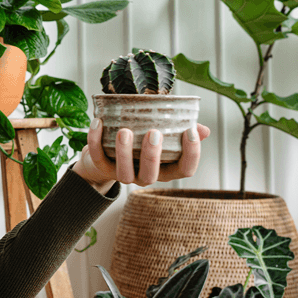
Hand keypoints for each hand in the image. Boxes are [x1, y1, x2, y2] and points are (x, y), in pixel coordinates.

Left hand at [72, 119, 211, 192]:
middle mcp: (145, 176)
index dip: (191, 154)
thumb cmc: (141, 141)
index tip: (190, 132)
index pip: (184, 170)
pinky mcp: (101, 167)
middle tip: (154, 133)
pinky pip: (97, 157)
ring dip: (124, 152)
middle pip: (151, 175)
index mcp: (164, 168)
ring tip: (125, 131)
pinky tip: (98, 122)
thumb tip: (202, 129)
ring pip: (124, 173)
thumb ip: (180, 131)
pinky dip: (95, 140)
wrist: (106, 152)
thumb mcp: (162, 136)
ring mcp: (123, 174)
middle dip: (152, 155)